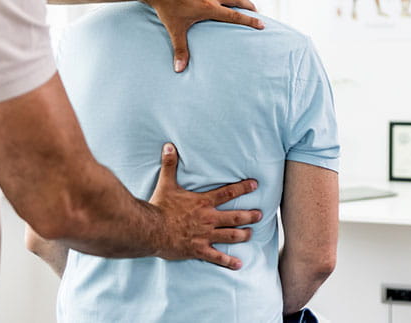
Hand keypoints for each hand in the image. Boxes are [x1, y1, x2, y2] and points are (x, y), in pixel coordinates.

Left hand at [138, 0, 262, 71]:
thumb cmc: (166, 7)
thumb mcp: (174, 29)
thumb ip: (180, 49)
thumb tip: (179, 70)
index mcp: (208, 8)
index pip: (235, 15)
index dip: (250, 20)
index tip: (263, 24)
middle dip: (250, 6)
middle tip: (257, 13)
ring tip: (240, 3)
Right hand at [149, 143, 261, 269]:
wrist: (150, 229)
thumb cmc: (159, 207)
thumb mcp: (166, 184)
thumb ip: (170, 165)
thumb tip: (169, 146)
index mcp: (203, 202)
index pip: (228, 193)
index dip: (243, 188)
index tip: (255, 185)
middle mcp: (208, 219)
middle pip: (235, 217)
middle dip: (249, 215)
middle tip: (260, 214)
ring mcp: (205, 236)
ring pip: (230, 236)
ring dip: (243, 235)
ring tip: (251, 234)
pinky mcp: (199, 250)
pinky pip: (217, 257)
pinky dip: (228, 261)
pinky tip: (239, 264)